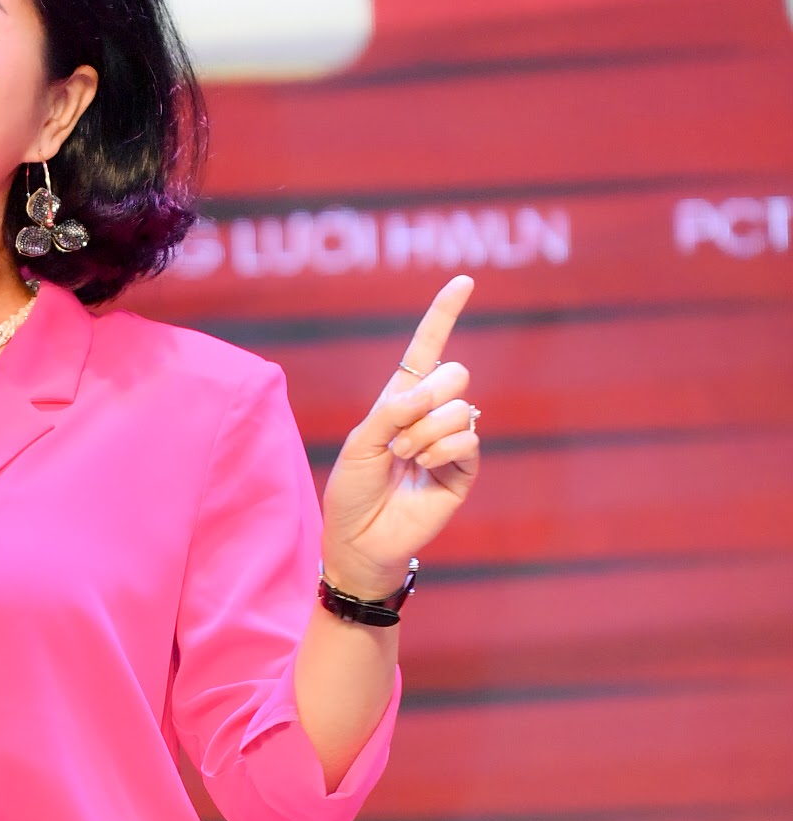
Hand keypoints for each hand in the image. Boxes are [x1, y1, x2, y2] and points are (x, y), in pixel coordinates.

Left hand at [320, 276, 481, 596]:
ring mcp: (451, 442)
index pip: (427, 348)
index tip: (464, 281)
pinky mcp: (464, 471)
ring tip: (404, 460)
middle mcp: (431, 414)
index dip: (445, 314)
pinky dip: (440, 450)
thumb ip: (393, 410)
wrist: (359, 539)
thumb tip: (434, 393)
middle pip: (456, 372)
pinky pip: (468, 440)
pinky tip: (422, 468)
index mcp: (402, 399)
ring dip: (424, 434)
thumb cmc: (352, 490)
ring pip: (459, 408)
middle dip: (425, 401)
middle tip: (397, 437)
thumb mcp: (360, 441)